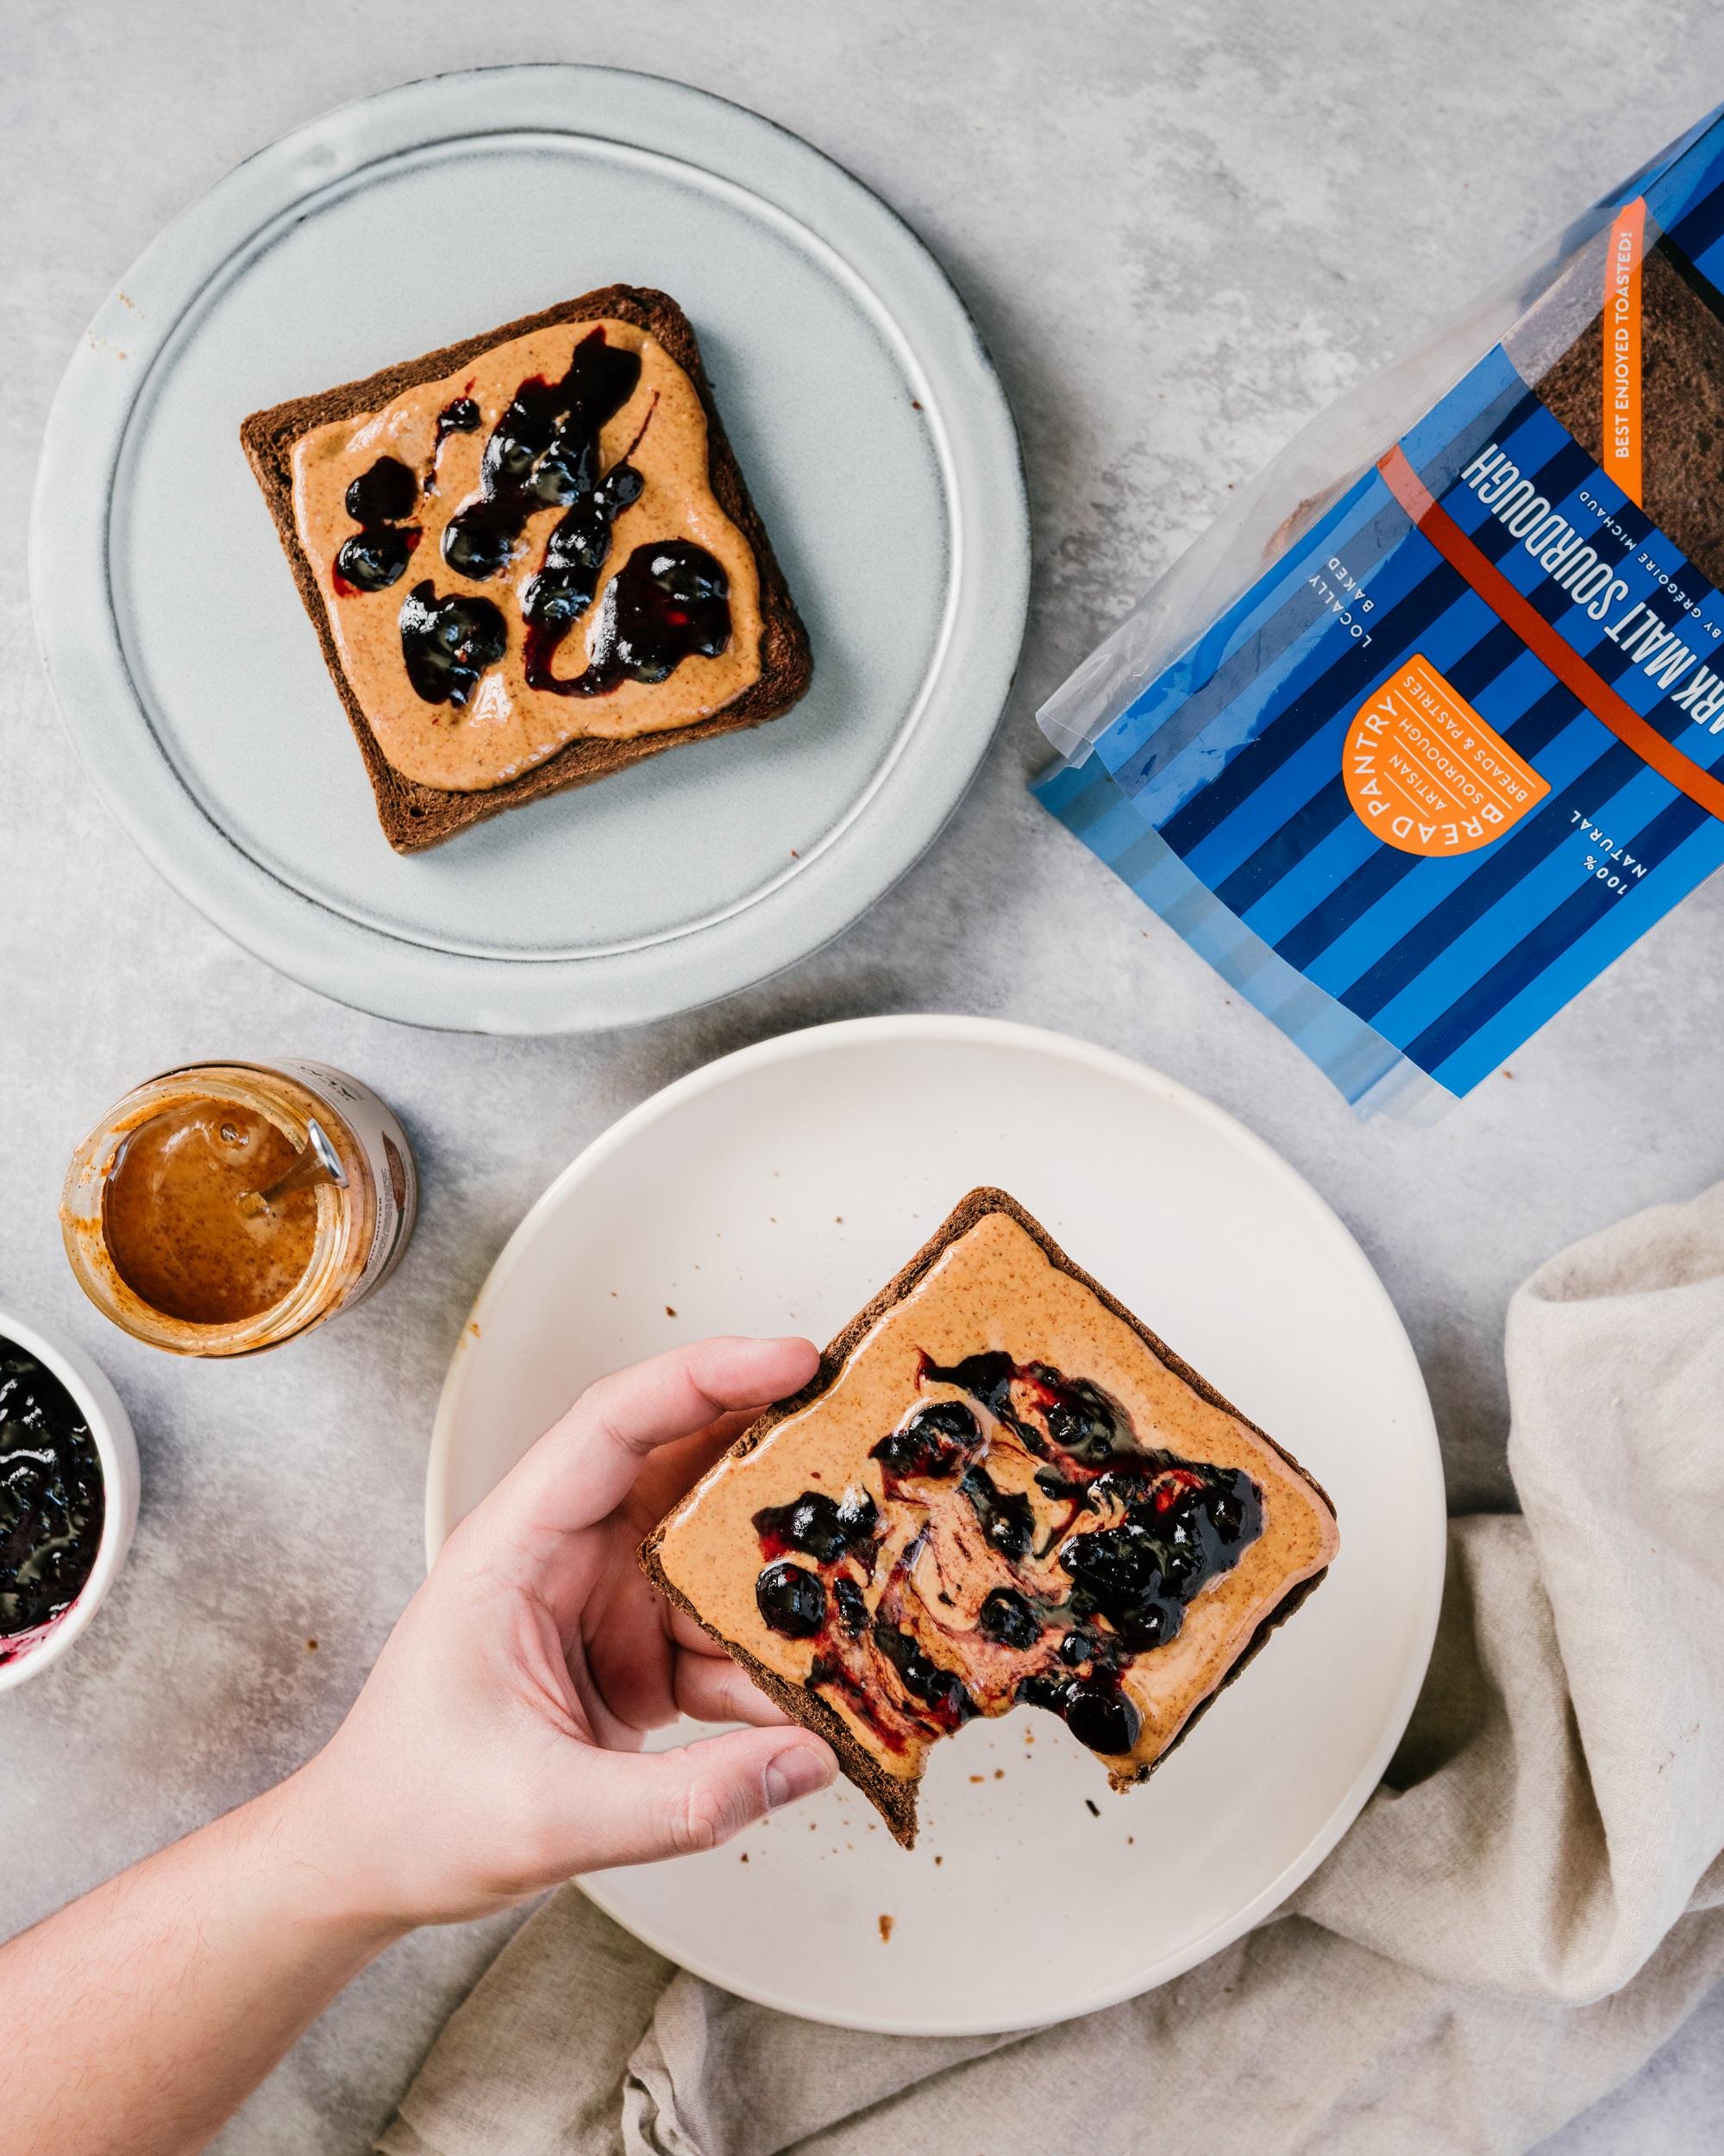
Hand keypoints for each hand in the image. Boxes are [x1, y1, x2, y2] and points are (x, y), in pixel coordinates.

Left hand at [281, 1336, 835, 1927]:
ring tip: (864, 1597)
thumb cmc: (413, 1814)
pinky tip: (817, 1697)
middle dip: (777, 1453)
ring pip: (719, 1559)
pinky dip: (773, 1666)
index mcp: (515, 1545)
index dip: (705, 1379)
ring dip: (788, 1582)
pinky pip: (724, 1638)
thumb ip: (682, 1799)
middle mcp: (567, 1552)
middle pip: (686, 1468)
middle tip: (870, 1441)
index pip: (613, 1424)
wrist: (373, 1864)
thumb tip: (805, 1761)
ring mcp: (608, 1599)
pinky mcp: (638, 1650)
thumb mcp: (546, 1817)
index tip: (792, 1361)